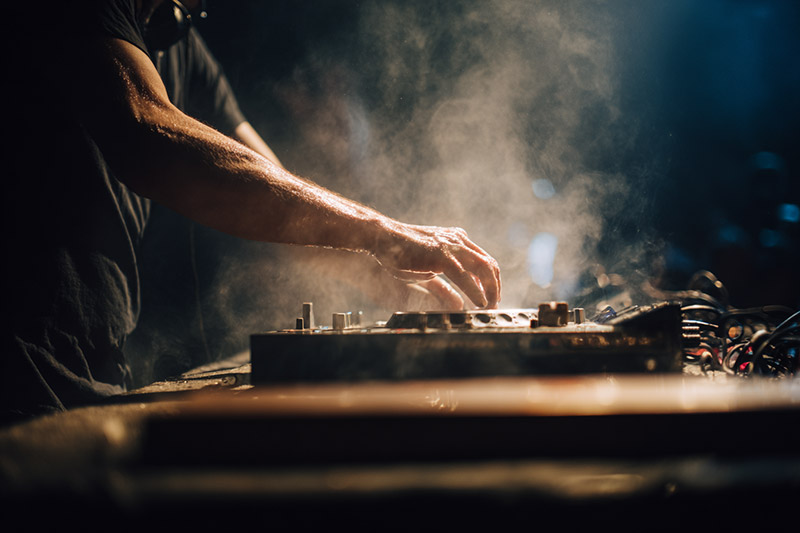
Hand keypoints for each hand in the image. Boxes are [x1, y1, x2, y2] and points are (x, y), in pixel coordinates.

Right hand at [373, 224, 500, 307]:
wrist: (381, 237)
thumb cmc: (399, 252)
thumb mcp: (428, 267)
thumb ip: (444, 280)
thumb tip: (457, 301)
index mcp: (457, 240)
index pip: (484, 261)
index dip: (491, 281)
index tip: (491, 298)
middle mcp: (458, 240)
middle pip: (489, 264)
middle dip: (495, 287)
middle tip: (494, 306)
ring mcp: (451, 246)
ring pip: (483, 268)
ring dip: (490, 290)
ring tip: (490, 307)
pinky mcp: (441, 254)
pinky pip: (464, 275)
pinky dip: (475, 291)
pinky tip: (479, 302)